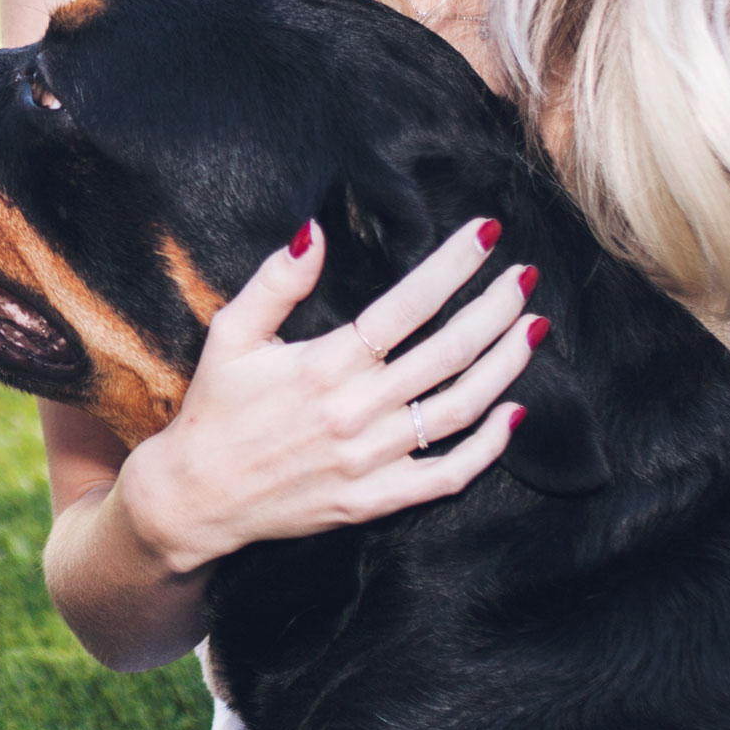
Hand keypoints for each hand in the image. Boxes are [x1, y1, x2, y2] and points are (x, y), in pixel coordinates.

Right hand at [109, 216, 535, 574]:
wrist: (196, 498)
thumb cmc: (215, 409)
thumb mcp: (231, 334)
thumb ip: (276, 282)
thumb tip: (314, 230)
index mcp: (323, 365)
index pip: (406, 305)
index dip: (453, 266)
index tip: (487, 232)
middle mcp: (354, 411)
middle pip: (447, 353)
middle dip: (495, 308)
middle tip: (526, 276)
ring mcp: (369, 460)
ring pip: (459, 409)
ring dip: (504, 367)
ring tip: (532, 329)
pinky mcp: (374, 500)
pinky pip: (447, 475)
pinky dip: (489, 447)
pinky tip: (515, 412)